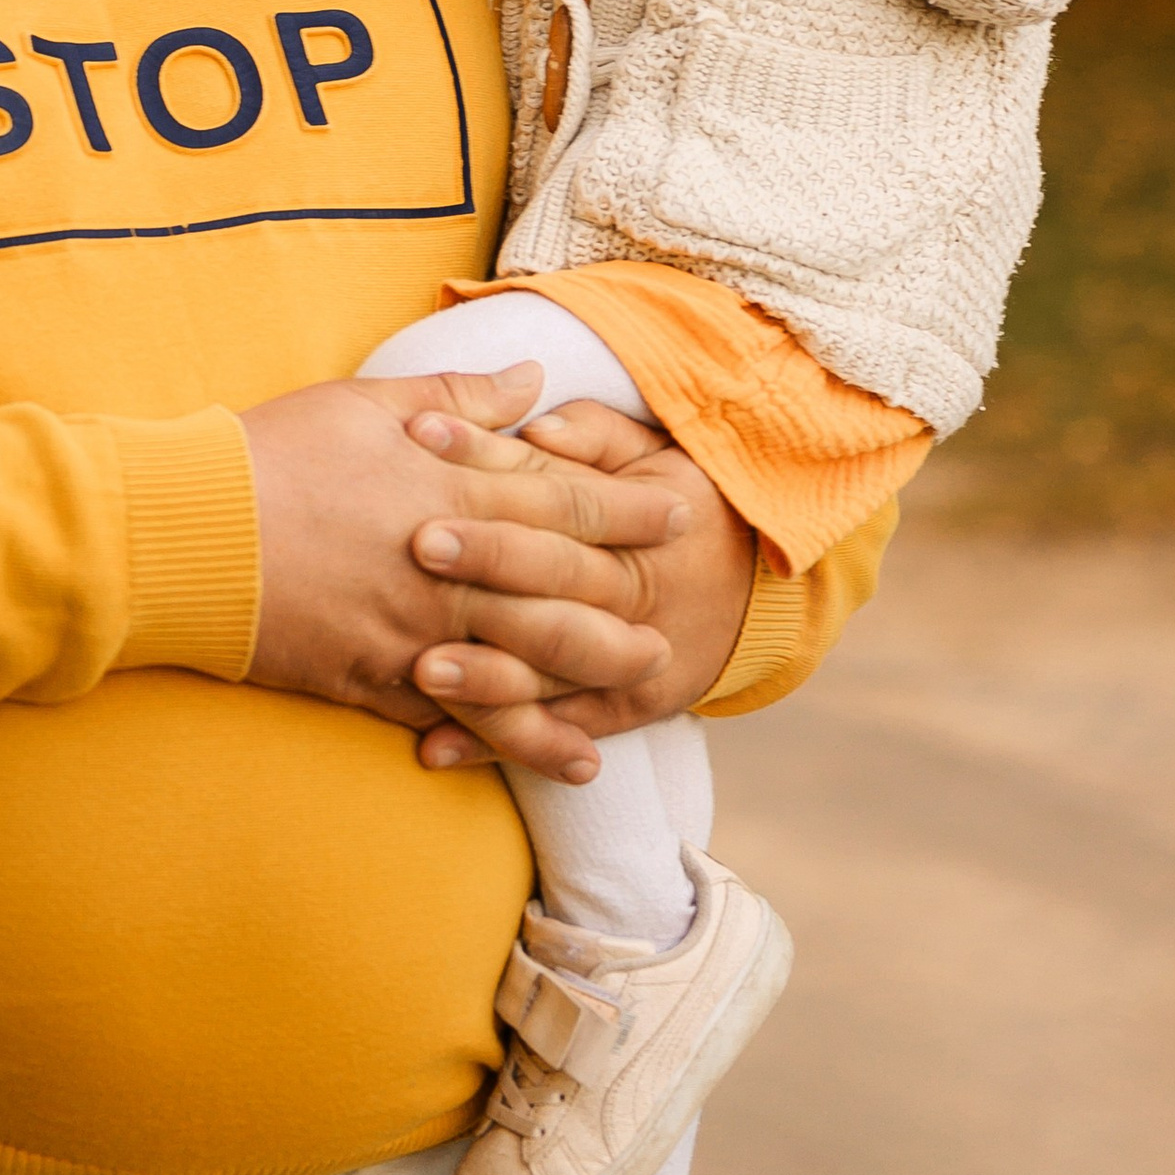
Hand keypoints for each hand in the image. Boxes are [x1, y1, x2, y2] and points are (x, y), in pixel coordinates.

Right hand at [242, 369, 689, 782]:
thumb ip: (461, 400)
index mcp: (454, 490)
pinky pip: (464, 718)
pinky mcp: (378, 681)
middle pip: (565, 591)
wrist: (190, 534)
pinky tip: (562, 755)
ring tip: (642, 692)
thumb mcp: (368, 403)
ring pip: (528, 665)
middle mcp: (451, 567)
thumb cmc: (275, 453)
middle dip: (628, 604)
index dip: (629, 508)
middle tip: (678, 617)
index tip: (678, 511)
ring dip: (591, 680)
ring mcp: (418, 632)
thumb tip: (534, 379)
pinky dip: (517, 739)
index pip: (568, 498)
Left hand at [400, 403, 759, 770]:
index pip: (555, 492)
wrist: (757, 598)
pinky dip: (493, 744)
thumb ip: (595, 433)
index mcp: (635, 525)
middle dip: (486, 560)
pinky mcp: (616, 713)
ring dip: (484, 674)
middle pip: (554, 576)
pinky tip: (432, 750)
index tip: (421, 436)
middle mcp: (629, 594)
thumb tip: (538, 425)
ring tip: (420, 668)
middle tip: (417, 544)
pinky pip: (552, 732)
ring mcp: (622, 662)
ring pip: (551, 669)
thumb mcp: (658, 456)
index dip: (487, 461)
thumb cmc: (685, 507)